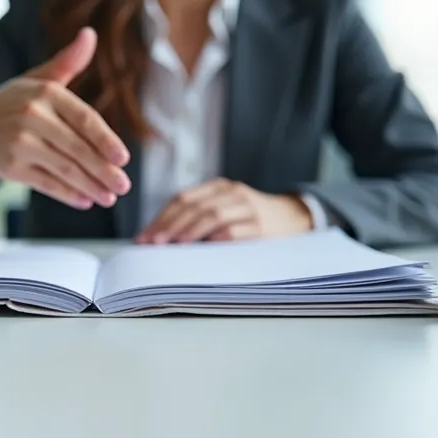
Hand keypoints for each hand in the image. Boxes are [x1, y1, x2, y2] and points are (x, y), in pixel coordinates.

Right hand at [0, 27, 131, 209]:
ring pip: (65, 169)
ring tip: (110, 197)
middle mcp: (31, 117)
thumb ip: (67, 62)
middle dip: (104, 171)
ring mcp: (20, 144)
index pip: (84, 119)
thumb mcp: (37, 80)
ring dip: (91, 186)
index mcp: (44, 93)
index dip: (105, 140)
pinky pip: (47, 184)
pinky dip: (68, 194)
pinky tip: (86, 200)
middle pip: (77, 148)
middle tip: (123, 186)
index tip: (123, 158)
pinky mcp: (12, 168)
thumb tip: (90, 34)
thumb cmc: (12, 103)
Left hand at [135, 178, 314, 243]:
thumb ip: (198, 218)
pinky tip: (201, 250)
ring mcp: (248, 208)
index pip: (183, 199)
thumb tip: (159, 240)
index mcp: (219, 187)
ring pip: (213, 216)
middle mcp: (233, 193)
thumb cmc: (249, 219)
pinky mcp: (261, 227)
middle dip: (169, 226)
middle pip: (194, 207)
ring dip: (189, 232)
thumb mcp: (225, 209)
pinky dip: (215, 240)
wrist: (294, 218)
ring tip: (171, 246)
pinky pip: (235, 232)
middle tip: (151, 243)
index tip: (143, 237)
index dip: (161, 217)